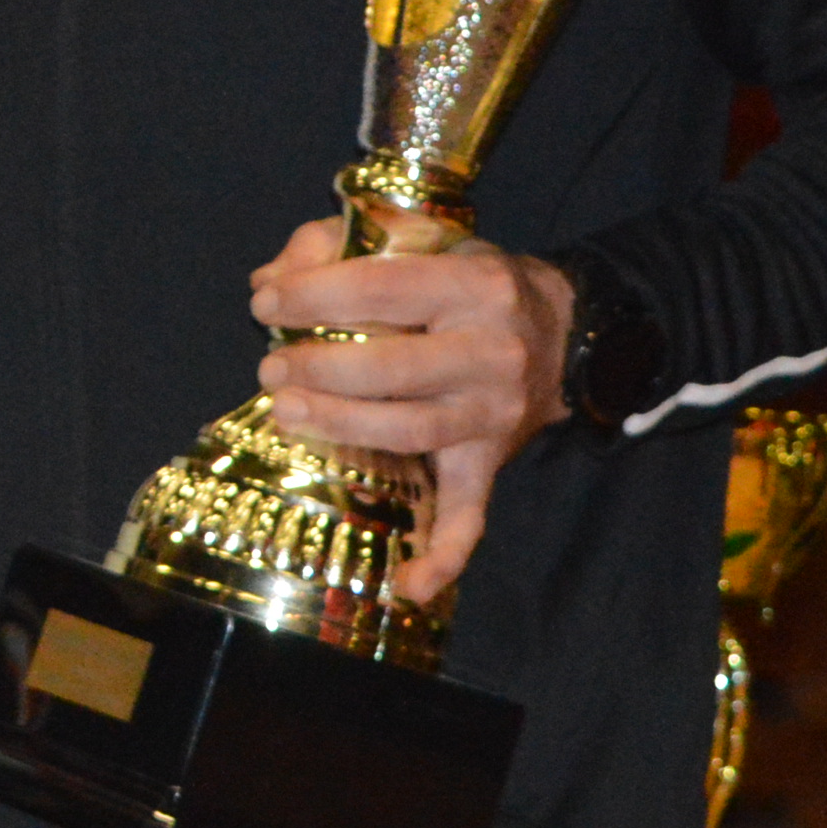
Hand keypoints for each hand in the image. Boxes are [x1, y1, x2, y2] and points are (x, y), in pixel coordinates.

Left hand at [249, 215, 573, 602]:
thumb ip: (338, 247)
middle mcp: (491, 351)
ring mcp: (493, 414)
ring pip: (411, 432)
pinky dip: (442, 557)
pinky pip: (471, 516)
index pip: (382, 287)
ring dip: (342, 427)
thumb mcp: (420, 242)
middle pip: (392, 368)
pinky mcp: (492, 461)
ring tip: (284, 411)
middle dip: (320, 368)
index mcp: (472, 286)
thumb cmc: (467, 284)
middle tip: (271, 366)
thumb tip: (268, 282)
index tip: (265, 304)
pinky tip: (405, 585)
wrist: (561, 330)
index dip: (314, 296)